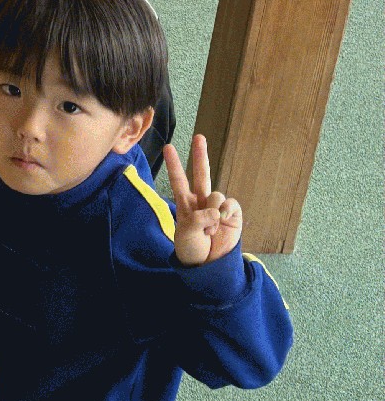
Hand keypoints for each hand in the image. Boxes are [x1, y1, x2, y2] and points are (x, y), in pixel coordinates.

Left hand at [165, 136, 242, 265]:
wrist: (209, 264)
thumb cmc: (192, 249)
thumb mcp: (186, 234)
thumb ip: (198, 219)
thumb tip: (216, 211)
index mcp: (185, 204)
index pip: (179, 181)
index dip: (174, 165)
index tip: (168, 147)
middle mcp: (202, 201)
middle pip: (201, 174)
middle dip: (201, 155)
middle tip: (199, 136)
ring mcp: (218, 206)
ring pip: (216, 196)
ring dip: (213, 214)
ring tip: (209, 231)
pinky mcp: (233, 214)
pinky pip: (230, 205)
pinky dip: (226, 214)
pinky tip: (223, 223)